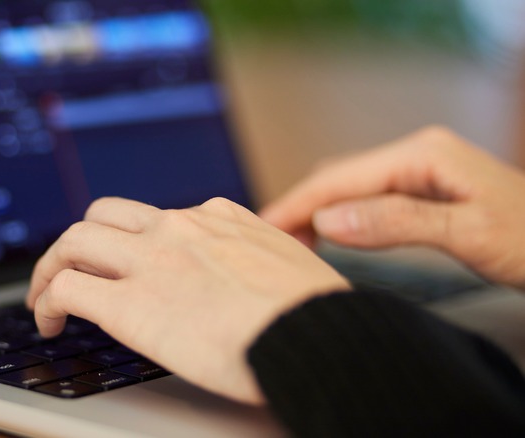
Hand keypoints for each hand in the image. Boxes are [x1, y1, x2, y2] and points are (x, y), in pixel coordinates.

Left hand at [27, 197, 350, 404]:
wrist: (317, 337)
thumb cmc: (318, 316)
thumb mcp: (293, 266)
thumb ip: (260, 261)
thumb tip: (256, 281)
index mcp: (221, 218)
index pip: (159, 216)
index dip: (133, 239)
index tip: (126, 260)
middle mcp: (181, 228)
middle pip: (105, 213)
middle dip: (81, 241)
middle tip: (69, 268)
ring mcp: (152, 259)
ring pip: (75, 239)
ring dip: (51, 265)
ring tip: (44, 296)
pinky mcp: (130, 301)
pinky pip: (67, 287)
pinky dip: (47, 301)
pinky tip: (51, 323)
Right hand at [262, 126, 524, 289]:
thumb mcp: (466, 232)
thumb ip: (394, 222)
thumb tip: (325, 220)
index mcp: (423, 154)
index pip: (340, 178)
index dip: (295, 205)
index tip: (261, 231)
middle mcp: (416, 154)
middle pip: (338, 178)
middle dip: (298, 207)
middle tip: (265, 242)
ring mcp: (421, 171)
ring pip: (350, 188)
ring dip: (316, 213)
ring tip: (286, 243)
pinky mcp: (425, 191)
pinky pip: (368, 200)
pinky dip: (340, 218)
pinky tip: (326, 236)